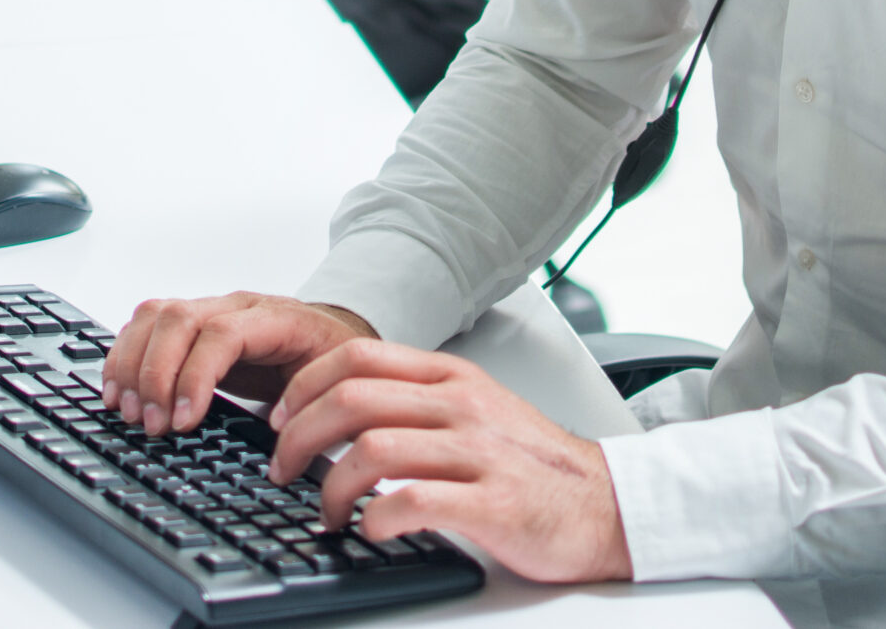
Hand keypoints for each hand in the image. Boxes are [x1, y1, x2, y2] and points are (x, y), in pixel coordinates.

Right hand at [101, 292, 374, 436]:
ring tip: (130, 412)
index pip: (222, 334)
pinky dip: (125, 356)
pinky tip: (119, 390)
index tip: (182, 422)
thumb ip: (308, 407)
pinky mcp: (191, 323)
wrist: (332, 338)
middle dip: (156, 376)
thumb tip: (279, 442)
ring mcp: (211, 309)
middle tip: (152, 425)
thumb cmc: (332, 363)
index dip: (195, 377)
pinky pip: (146, 325)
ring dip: (134, 365)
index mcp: (277, 319)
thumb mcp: (332, 385)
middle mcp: (237, 306)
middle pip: (179, 319)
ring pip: (155, 316)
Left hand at [268, 340, 633, 584]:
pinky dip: (377, 518)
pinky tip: (371, 530)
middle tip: (282, 468)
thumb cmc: (532, 463)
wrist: (605, 504)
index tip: (280, 418)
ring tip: (326, 512)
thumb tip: (338, 407)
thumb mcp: (475, 408)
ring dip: (331, 486)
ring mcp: (478, 453)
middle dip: (299, 435)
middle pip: (352, 398)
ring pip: (373, 448)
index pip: (357, 356)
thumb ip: (416, 399)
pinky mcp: (493, 503)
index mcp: (452, 377)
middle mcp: (462, 405)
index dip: (303, 384)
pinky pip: (415, 503)